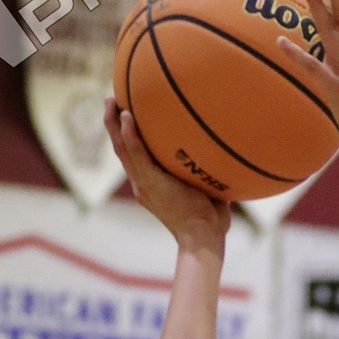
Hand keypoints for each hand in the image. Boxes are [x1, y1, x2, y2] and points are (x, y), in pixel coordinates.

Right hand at [104, 99, 230, 246]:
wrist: (203, 237)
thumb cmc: (211, 221)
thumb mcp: (207, 190)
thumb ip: (208, 172)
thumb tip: (227, 154)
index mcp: (152, 186)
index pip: (135, 158)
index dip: (129, 137)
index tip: (128, 116)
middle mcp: (142, 184)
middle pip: (121, 150)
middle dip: (114, 125)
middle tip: (111, 101)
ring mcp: (143, 184)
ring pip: (122, 149)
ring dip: (114, 124)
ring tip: (111, 101)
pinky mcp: (149, 183)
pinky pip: (136, 154)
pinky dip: (130, 135)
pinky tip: (126, 116)